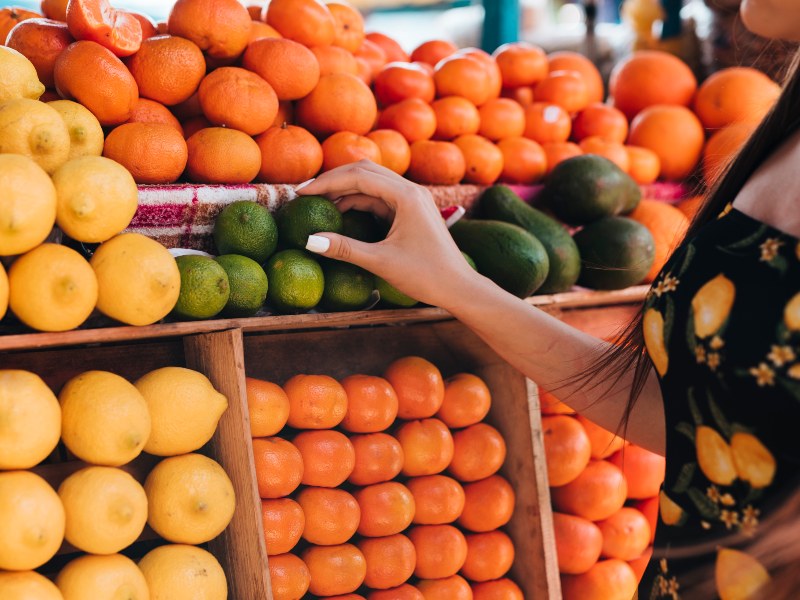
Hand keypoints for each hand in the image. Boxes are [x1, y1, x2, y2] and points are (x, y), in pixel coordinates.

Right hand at [297, 160, 480, 308]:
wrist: (459, 287)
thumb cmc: (426, 275)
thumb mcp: (381, 262)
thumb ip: (345, 248)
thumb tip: (308, 240)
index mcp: (406, 196)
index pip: (359, 176)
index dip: (327, 182)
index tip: (301, 192)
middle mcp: (411, 190)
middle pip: (365, 171)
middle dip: (333, 180)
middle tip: (305, 193)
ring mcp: (412, 199)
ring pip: (372, 183)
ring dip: (345, 191)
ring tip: (319, 204)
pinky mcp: (411, 211)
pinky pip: (380, 198)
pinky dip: (358, 202)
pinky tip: (340, 214)